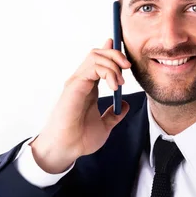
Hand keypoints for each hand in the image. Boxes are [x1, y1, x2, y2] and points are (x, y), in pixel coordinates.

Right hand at [31, 38, 130, 173]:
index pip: (98, 62)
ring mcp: (77, 82)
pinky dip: (107, 72)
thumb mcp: (104, 126)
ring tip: (120, 83)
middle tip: (128, 67)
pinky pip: (92, 67)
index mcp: (88, 88)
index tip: (120, 47)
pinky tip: (114, 86)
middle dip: (116, 54)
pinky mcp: (74, 86)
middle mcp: (81, 82)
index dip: (110, 51)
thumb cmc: (79, 139)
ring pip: (95, 56)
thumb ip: (114, 114)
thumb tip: (124, 105)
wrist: (68, 149)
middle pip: (97, 53)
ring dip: (113, 64)